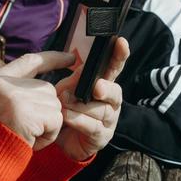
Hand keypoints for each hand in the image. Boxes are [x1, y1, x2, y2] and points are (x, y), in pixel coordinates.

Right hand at [0, 51, 74, 149]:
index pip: (30, 60)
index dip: (52, 58)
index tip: (70, 58)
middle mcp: (5, 84)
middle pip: (47, 89)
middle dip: (44, 111)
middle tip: (26, 128)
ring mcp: (16, 97)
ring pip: (54, 105)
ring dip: (47, 125)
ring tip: (26, 135)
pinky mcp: (27, 114)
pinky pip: (55, 121)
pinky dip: (49, 135)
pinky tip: (31, 141)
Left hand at [54, 37, 128, 160]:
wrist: (60, 138)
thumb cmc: (67, 108)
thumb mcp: (68, 89)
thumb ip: (75, 79)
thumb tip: (81, 66)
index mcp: (104, 84)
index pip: (114, 67)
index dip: (120, 55)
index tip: (121, 41)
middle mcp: (111, 102)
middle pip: (116, 92)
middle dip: (106, 89)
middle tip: (96, 88)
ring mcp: (109, 120)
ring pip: (102, 110)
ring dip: (81, 106)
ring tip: (64, 103)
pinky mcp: (102, 137)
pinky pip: (93, 127)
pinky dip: (78, 120)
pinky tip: (66, 116)